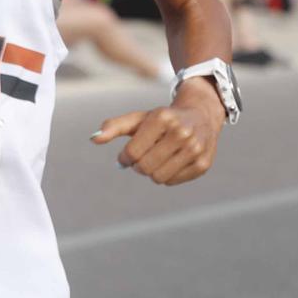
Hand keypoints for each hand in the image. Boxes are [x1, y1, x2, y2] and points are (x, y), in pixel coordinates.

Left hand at [91, 81, 222, 185]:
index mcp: (163, 118)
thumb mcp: (140, 118)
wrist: (202, 116)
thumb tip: (94, 138)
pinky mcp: (203, 164)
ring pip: (158, 177)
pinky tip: (173, 161)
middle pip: (144, 167)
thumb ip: (115, 127)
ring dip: (152, 171)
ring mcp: (195, 149)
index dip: (125, 157)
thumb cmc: (164, 119)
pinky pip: (172, 181)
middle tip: (145, 156)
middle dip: (139, 165)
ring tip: (158, 159)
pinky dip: (167, 175)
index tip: (128, 154)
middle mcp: (182, 132)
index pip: (132, 153)